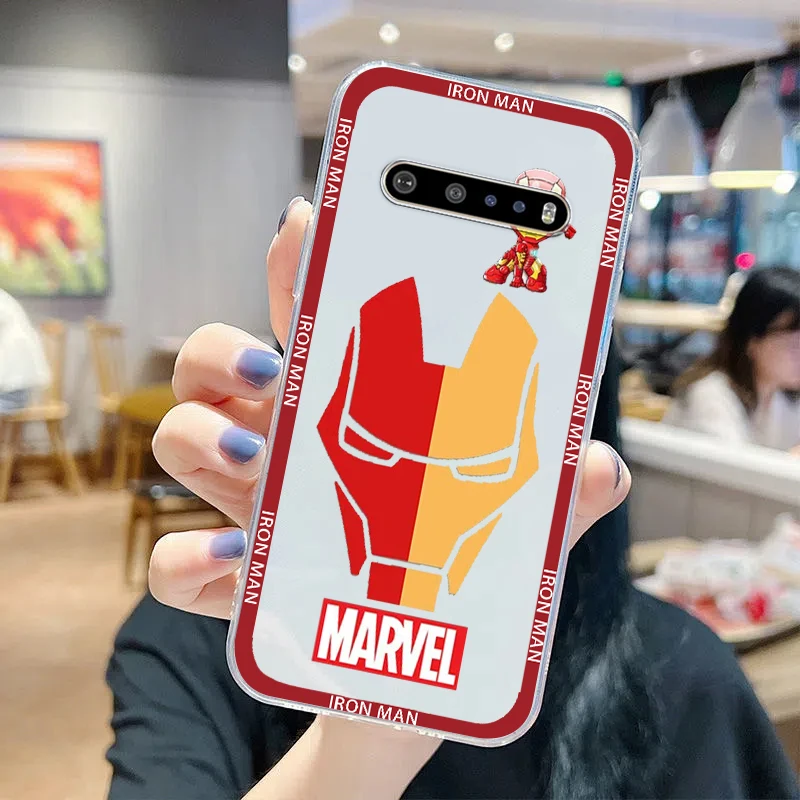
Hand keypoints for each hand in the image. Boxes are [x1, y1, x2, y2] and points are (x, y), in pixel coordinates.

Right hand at [149, 197, 631, 617]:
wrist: (401, 686)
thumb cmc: (450, 590)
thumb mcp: (510, 540)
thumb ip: (554, 502)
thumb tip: (604, 466)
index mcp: (350, 421)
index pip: (313, 328)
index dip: (301, 270)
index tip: (305, 222)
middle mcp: (287, 452)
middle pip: (220, 367)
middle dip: (224, 349)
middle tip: (270, 372)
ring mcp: (248, 512)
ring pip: (180, 438)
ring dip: (199, 439)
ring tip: (254, 467)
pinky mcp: (225, 585)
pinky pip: (172, 562)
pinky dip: (189, 560)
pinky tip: (235, 569)